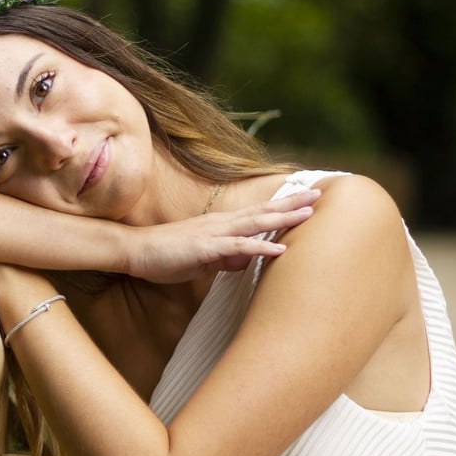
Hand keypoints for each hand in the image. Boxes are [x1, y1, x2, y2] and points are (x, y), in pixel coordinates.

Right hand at [126, 189, 320, 283]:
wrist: (136, 251)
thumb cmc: (166, 255)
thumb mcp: (203, 258)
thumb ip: (225, 258)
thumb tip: (245, 261)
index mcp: (221, 225)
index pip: (258, 213)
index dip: (282, 206)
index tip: (305, 201)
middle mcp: (222, 223)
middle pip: (263, 211)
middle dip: (292, 203)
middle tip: (319, 194)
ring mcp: (215, 233)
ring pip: (256, 223)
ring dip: (283, 217)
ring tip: (308, 213)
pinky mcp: (206, 248)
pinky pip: (238, 247)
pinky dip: (261, 248)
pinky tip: (281, 250)